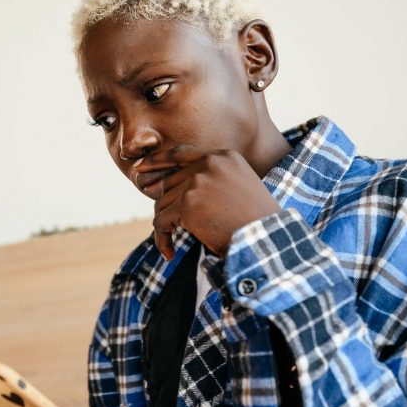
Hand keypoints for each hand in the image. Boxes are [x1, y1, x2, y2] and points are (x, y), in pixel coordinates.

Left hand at [134, 145, 281, 259]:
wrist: (266, 239)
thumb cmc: (254, 222)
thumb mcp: (238, 188)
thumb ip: (209, 180)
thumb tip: (164, 187)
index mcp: (223, 156)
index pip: (180, 154)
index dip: (157, 162)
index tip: (140, 169)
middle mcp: (209, 163)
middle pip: (169, 182)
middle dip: (165, 206)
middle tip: (165, 226)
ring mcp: (197, 182)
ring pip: (162, 203)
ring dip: (166, 226)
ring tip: (173, 242)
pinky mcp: (188, 204)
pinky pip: (161, 221)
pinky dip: (162, 239)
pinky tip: (169, 252)